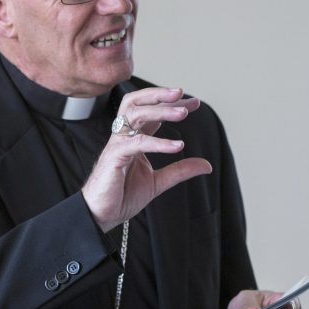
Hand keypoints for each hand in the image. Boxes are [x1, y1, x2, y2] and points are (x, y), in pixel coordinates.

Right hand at [81, 87, 211, 231]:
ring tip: (183, 113)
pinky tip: (177, 147)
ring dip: (160, 110)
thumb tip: (207, 165)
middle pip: (137, 103)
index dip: (171, 104)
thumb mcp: (159, 182)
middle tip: (183, 93)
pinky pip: (137, 143)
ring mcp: (117, 144)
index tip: (194, 102)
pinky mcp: (114, 157)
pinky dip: (158, 142)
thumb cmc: (122, 196)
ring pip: (136, 115)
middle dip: (159, 95)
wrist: (100, 215)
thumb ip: (180, 170)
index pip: (151, 113)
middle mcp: (124, 136)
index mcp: (133, 139)